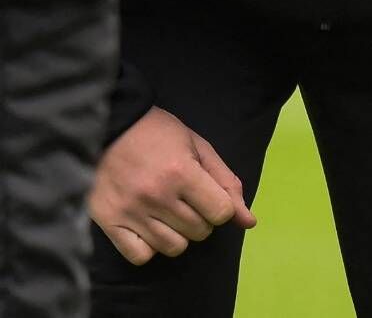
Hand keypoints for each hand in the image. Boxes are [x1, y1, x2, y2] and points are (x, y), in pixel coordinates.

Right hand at [90, 106, 254, 264]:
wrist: (110, 129)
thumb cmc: (160, 135)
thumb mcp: (200, 149)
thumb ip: (227, 184)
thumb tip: (249, 222)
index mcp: (182, 173)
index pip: (221, 213)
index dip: (221, 207)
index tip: (209, 196)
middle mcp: (157, 196)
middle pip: (200, 232)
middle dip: (202, 219)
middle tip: (187, 200)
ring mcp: (130, 212)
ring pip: (173, 247)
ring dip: (179, 234)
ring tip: (169, 214)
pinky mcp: (108, 222)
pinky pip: (140, 256)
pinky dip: (150, 248)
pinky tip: (149, 228)